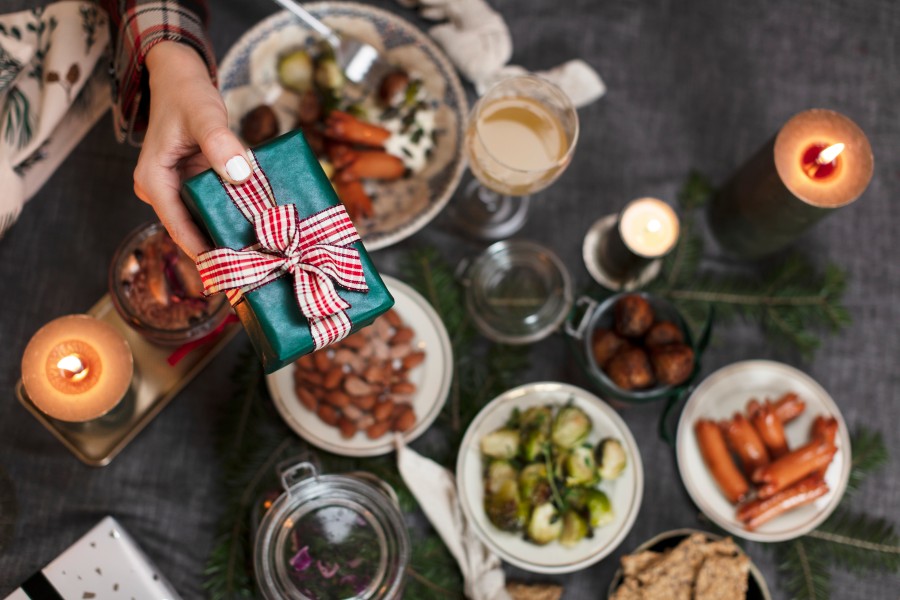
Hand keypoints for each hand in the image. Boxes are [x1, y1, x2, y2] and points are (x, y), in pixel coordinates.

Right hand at [133, 42, 250, 258]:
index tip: (230, 273)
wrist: (180, 79)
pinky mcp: (192, 185)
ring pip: (203, 220)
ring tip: (260, 258)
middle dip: (220, 249)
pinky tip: (259, 229)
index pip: (178, 226)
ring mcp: (176, 190)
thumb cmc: (188, 95)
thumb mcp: (205, 116)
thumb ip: (220, 143)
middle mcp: (160, 190)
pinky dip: (232, 215)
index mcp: (154, 180)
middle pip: (190, 229)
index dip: (204, 251)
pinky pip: (212, 207)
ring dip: (227, 235)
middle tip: (254, 271)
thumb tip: (240, 174)